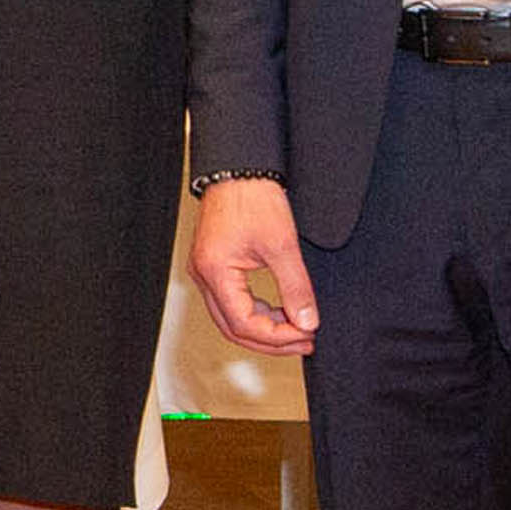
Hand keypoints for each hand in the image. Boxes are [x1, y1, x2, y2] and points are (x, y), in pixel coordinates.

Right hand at [190, 174, 320, 354]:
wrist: (239, 168)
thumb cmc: (253, 197)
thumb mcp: (282, 244)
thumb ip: (296, 287)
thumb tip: (307, 321)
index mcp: (216, 272)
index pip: (244, 324)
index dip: (278, 336)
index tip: (306, 334)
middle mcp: (204, 276)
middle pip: (233, 328)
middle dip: (270, 341)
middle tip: (304, 341)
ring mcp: (206, 271)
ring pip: (230, 318)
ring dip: (263, 329)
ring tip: (296, 328)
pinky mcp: (213, 265)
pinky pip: (230, 302)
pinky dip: (255, 312)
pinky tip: (278, 311)